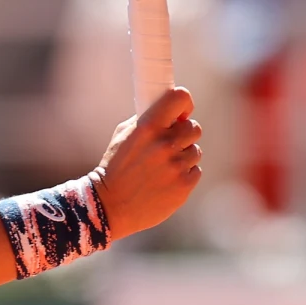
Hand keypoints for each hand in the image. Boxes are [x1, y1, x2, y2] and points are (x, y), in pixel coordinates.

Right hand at [92, 87, 201, 239]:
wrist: (110, 205)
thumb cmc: (115, 168)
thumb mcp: (123, 135)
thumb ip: (147, 120)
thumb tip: (170, 112)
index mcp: (148, 126)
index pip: (180, 99)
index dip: (184, 103)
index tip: (181, 112)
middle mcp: (165, 144)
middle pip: (193, 127)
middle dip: (184, 133)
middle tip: (171, 142)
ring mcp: (176, 166)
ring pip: (195, 151)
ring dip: (183, 155)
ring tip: (163, 166)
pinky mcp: (184, 186)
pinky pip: (195, 170)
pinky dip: (184, 174)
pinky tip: (166, 180)